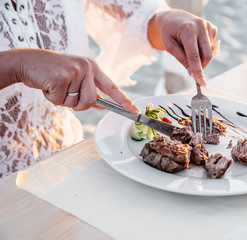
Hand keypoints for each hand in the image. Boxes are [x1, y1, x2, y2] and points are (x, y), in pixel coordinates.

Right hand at [8, 48, 139, 112]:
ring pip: (77, 103)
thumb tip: (102, 105)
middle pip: (92, 101)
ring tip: (55, 87)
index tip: (135, 110)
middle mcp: (87, 67)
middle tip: (65, 94)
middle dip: (78, 104)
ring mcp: (75, 71)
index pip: (112, 86)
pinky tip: (47, 85)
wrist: (26, 61)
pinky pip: (61, 101)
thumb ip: (88, 90)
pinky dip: (52, 98)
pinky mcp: (61, 77)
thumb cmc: (52, 72)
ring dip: (64, 101)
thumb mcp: (74, 77)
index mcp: (92, 67)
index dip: (124, 100)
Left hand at [148, 9, 217, 86]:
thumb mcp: (169, 46)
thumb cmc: (169, 33)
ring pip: (210, 52)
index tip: (201, 83)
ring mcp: (208, 26)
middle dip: (201, 66)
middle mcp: (200, 26)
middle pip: (207, 55)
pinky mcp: (212, 28)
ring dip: (201, 57)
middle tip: (193, 71)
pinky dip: (204, 49)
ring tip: (189, 49)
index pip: (194, 55)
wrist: (173, 18)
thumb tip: (192, 73)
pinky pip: (211, 47)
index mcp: (188, 30)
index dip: (198, 71)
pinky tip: (195, 43)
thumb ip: (181, 59)